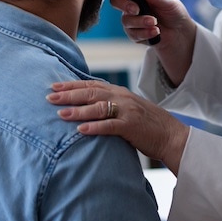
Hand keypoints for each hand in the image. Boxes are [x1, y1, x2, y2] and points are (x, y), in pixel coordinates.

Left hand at [48, 80, 189, 174]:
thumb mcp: (128, 109)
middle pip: (91, 92)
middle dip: (69, 95)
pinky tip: (80, 130)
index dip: (72, 85)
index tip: (53, 86)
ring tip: (61, 114)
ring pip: (98, 107)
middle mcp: (122, 97)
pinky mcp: (131, 126)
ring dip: (78, 110)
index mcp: (120, 92)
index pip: (92, 84)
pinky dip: (94, 127)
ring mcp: (127, 111)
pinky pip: (110, 125)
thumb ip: (110, 106)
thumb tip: (87, 107)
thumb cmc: (147, 125)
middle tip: (50, 97)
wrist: (171, 135)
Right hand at [111, 0, 197, 84]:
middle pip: (115, 1)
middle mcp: (132, 4)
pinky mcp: (134, 34)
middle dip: (124, 5)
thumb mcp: (169, 2)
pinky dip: (145, 33)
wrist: (179, 32)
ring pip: (126, 20)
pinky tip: (155, 32)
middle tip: (136, 10)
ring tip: (155, 23)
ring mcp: (132, 20)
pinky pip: (133, 34)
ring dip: (140, 22)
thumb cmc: (174, 12)